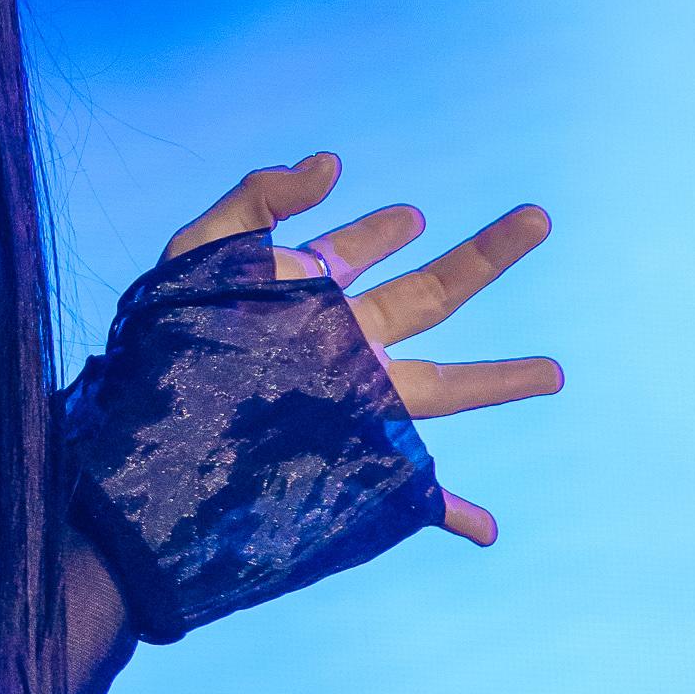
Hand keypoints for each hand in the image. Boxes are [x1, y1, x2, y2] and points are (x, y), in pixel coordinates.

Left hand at [165, 151, 561, 545]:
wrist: (140, 446)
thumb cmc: (159, 350)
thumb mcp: (198, 256)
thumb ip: (258, 200)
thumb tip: (331, 163)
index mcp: (306, 302)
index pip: (355, 253)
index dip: (380, 231)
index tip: (412, 218)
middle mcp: (336, 351)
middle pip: (427, 297)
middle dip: (483, 258)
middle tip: (537, 218)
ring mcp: (345, 407)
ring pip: (439, 387)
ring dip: (497, 381)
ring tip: (554, 373)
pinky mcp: (342, 459)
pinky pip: (406, 493)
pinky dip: (449, 513)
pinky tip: (486, 530)